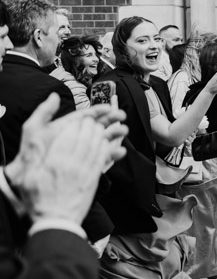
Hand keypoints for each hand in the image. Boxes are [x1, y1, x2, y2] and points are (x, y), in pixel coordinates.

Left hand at [6, 95, 127, 185]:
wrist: (31, 182)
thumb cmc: (31, 158)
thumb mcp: (34, 131)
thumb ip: (43, 113)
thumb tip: (54, 96)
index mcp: (66, 129)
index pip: (85, 116)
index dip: (98, 111)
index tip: (109, 107)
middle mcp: (75, 139)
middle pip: (97, 126)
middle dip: (110, 120)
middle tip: (121, 116)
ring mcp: (83, 152)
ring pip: (102, 140)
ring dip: (114, 134)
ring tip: (123, 131)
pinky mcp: (88, 166)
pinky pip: (103, 158)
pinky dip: (113, 154)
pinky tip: (119, 151)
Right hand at [8, 106, 113, 226]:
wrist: (56, 221)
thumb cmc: (39, 201)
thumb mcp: (28, 178)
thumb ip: (34, 159)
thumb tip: (37, 144)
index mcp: (54, 162)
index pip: (67, 135)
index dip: (75, 124)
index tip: (77, 119)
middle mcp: (71, 164)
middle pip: (84, 137)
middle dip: (89, 125)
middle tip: (91, 120)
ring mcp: (85, 171)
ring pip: (95, 145)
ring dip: (100, 133)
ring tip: (100, 127)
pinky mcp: (94, 179)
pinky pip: (102, 158)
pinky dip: (105, 148)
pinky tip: (106, 143)